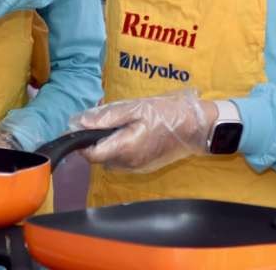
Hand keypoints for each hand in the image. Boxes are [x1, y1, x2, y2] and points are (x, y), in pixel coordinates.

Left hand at [72, 89, 216, 172]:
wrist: (195, 127)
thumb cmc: (167, 114)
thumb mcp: (135, 108)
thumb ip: (106, 116)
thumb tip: (79, 122)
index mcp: (125, 149)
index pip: (90, 155)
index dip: (81, 141)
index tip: (82, 126)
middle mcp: (128, 164)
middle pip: (99, 156)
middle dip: (96, 137)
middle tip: (106, 116)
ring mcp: (136, 168)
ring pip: (110, 157)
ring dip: (109, 141)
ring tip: (122, 121)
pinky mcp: (143, 167)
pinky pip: (122, 159)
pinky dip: (120, 146)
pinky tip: (131, 131)